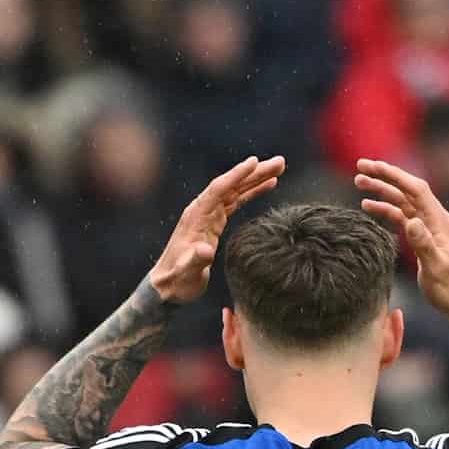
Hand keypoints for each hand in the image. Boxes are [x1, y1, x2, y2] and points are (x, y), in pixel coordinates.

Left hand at [149, 155, 284, 303]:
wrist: (168, 287)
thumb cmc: (176, 281)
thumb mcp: (186, 273)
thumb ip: (196, 260)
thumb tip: (206, 249)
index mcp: (196, 217)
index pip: (218, 189)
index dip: (236, 175)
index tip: (255, 161)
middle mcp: (202, 210)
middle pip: (231, 185)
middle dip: (255, 172)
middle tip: (280, 162)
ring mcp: (208, 215)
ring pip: (236, 190)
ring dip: (257, 178)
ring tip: (279, 168)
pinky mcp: (215, 222)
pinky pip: (236, 201)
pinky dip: (252, 191)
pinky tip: (267, 185)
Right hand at [354, 158, 448, 317]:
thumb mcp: (436, 267)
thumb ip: (424, 244)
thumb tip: (411, 221)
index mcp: (439, 221)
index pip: (415, 190)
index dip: (395, 175)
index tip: (374, 166)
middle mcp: (433, 219)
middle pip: (406, 190)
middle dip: (384, 176)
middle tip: (360, 166)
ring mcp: (428, 227)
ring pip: (402, 202)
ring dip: (382, 191)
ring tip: (359, 182)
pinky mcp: (421, 237)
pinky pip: (401, 217)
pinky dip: (385, 209)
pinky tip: (369, 207)